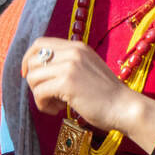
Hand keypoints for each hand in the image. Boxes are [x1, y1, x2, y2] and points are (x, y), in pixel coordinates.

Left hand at [23, 37, 154, 133]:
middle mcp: (73, 52)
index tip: (30, 75)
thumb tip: (41, 71)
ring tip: (55, 105)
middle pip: (33, 60)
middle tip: (47, 95)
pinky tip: (57, 110)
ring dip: (39, 95)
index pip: (40, 43)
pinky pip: (39, 92)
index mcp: (77, 47)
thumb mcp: (88, 69)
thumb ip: (69, 64)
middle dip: (34, 81)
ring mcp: (70, 66)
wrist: (125, 107)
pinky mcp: (67, 83)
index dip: (29, 59)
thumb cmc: (107, 95)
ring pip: (34, 77)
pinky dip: (43, 105)